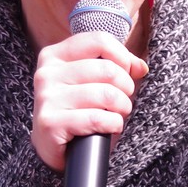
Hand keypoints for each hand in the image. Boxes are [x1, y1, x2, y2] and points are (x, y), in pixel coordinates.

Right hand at [31, 31, 148, 171]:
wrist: (49, 145)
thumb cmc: (75, 108)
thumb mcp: (91, 80)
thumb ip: (115, 66)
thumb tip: (140, 67)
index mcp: (54, 55)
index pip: (99, 40)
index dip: (122, 57)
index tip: (127, 73)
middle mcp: (46, 73)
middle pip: (107, 69)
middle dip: (126, 87)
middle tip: (123, 100)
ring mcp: (47, 98)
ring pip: (106, 94)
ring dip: (122, 108)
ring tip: (118, 114)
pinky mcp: (50, 122)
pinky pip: (97, 118)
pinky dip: (113, 124)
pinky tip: (110, 127)